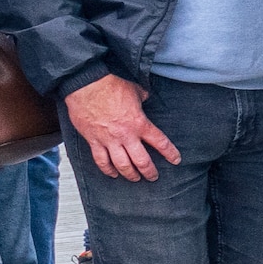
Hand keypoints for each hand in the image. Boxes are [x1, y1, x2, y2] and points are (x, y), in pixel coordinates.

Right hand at [66, 72, 180, 182]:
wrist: (86, 85)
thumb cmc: (111, 85)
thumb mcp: (135, 90)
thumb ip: (143, 97)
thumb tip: (146, 97)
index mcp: (139, 123)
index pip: (160, 143)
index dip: (170, 153)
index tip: (176, 160)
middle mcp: (126, 135)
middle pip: (142, 161)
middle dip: (150, 172)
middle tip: (153, 177)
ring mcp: (109, 140)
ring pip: (122, 165)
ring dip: (130, 174)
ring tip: (135, 178)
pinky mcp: (93, 141)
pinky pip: (101, 160)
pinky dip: (107, 169)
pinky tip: (112, 174)